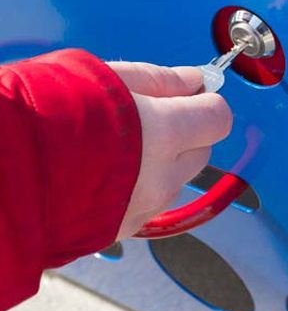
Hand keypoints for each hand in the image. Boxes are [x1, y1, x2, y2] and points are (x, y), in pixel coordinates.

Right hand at [107, 61, 232, 238]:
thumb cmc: (46, 117)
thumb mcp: (108, 80)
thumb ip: (162, 80)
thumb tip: (196, 80)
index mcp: (162, 135)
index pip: (218, 119)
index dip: (206, 104)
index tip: (191, 94)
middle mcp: (160, 179)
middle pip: (201, 152)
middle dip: (185, 133)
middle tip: (147, 118)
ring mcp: (141, 209)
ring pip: (175, 180)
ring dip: (161, 162)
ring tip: (117, 146)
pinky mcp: (121, 230)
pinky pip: (149, 204)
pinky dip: (139, 187)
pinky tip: (105, 171)